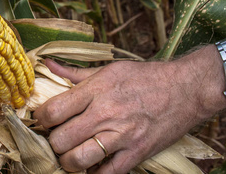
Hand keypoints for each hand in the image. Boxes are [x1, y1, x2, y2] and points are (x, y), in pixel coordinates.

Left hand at [33, 45, 225, 172]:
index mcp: (95, 90)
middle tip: (57, 138)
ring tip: (70, 154)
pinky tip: (91, 165)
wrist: (185, 89)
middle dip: (52, 142)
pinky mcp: (136, 153)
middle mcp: (105, 113)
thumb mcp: (108, 69)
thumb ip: (74, 72)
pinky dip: (94, 173)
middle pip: (61, 139)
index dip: (40, 119)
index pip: (54, 110)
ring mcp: (122, 136)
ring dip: (68, 161)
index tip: (42, 120)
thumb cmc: (144, 77)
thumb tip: (47, 63)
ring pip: (78, 160)